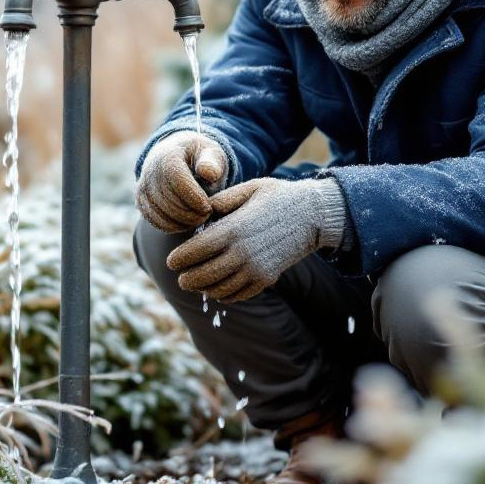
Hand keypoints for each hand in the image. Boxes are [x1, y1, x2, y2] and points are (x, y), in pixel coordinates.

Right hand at [136, 131, 228, 232]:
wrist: (178, 157)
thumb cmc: (199, 158)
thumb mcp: (211, 153)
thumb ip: (213, 163)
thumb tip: (209, 173)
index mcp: (168, 156)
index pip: (178, 182)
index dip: (194, 198)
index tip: (209, 207)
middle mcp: (150, 171)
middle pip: (168, 200)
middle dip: (190, 213)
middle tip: (206, 216)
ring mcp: (143, 187)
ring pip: (161, 213)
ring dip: (182, 222)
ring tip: (199, 218)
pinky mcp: (140, 201)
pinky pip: (154, 220)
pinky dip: (172, 226)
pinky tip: (187, 222)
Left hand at [166, 177, 345, 302]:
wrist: (313, 215)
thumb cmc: (278, 196)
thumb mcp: (249, 188)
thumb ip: (222, 200)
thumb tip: (202, 211)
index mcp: (233, 230)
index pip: (196, 251)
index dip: (180, 259)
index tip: (171, 262)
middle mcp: (242, 253)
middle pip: (204, 276)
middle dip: (187, 279)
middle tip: (180, 278)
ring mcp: (255, 269)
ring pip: (219, 289)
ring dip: (205, 289)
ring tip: (197, 284)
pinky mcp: (266, 279)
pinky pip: (238, 295)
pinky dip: (225, 295)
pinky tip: (219, 289)